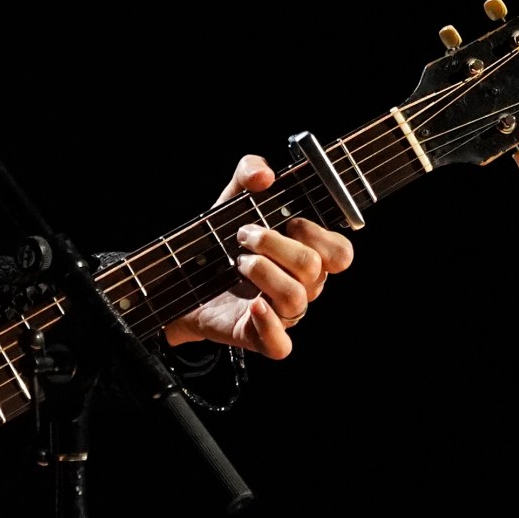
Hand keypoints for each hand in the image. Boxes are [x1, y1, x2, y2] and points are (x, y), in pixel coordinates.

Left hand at [162, 154, 354, 358]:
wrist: (178, 280)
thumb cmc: (218, 241)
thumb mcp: (231, 199)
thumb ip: (249, 172)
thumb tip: (264, 175)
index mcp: (306, 255)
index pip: (340, 253)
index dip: (318, 235)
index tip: (288, 221)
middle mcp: (301, 286)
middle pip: (314, 269)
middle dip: (277, 245)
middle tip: (244, 235)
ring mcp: (282, 313)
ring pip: (297, 299)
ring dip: (264, 272)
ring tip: (237, 262)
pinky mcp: (258, 337)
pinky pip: (280, 345)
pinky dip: (268, 323)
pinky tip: (252, 304)